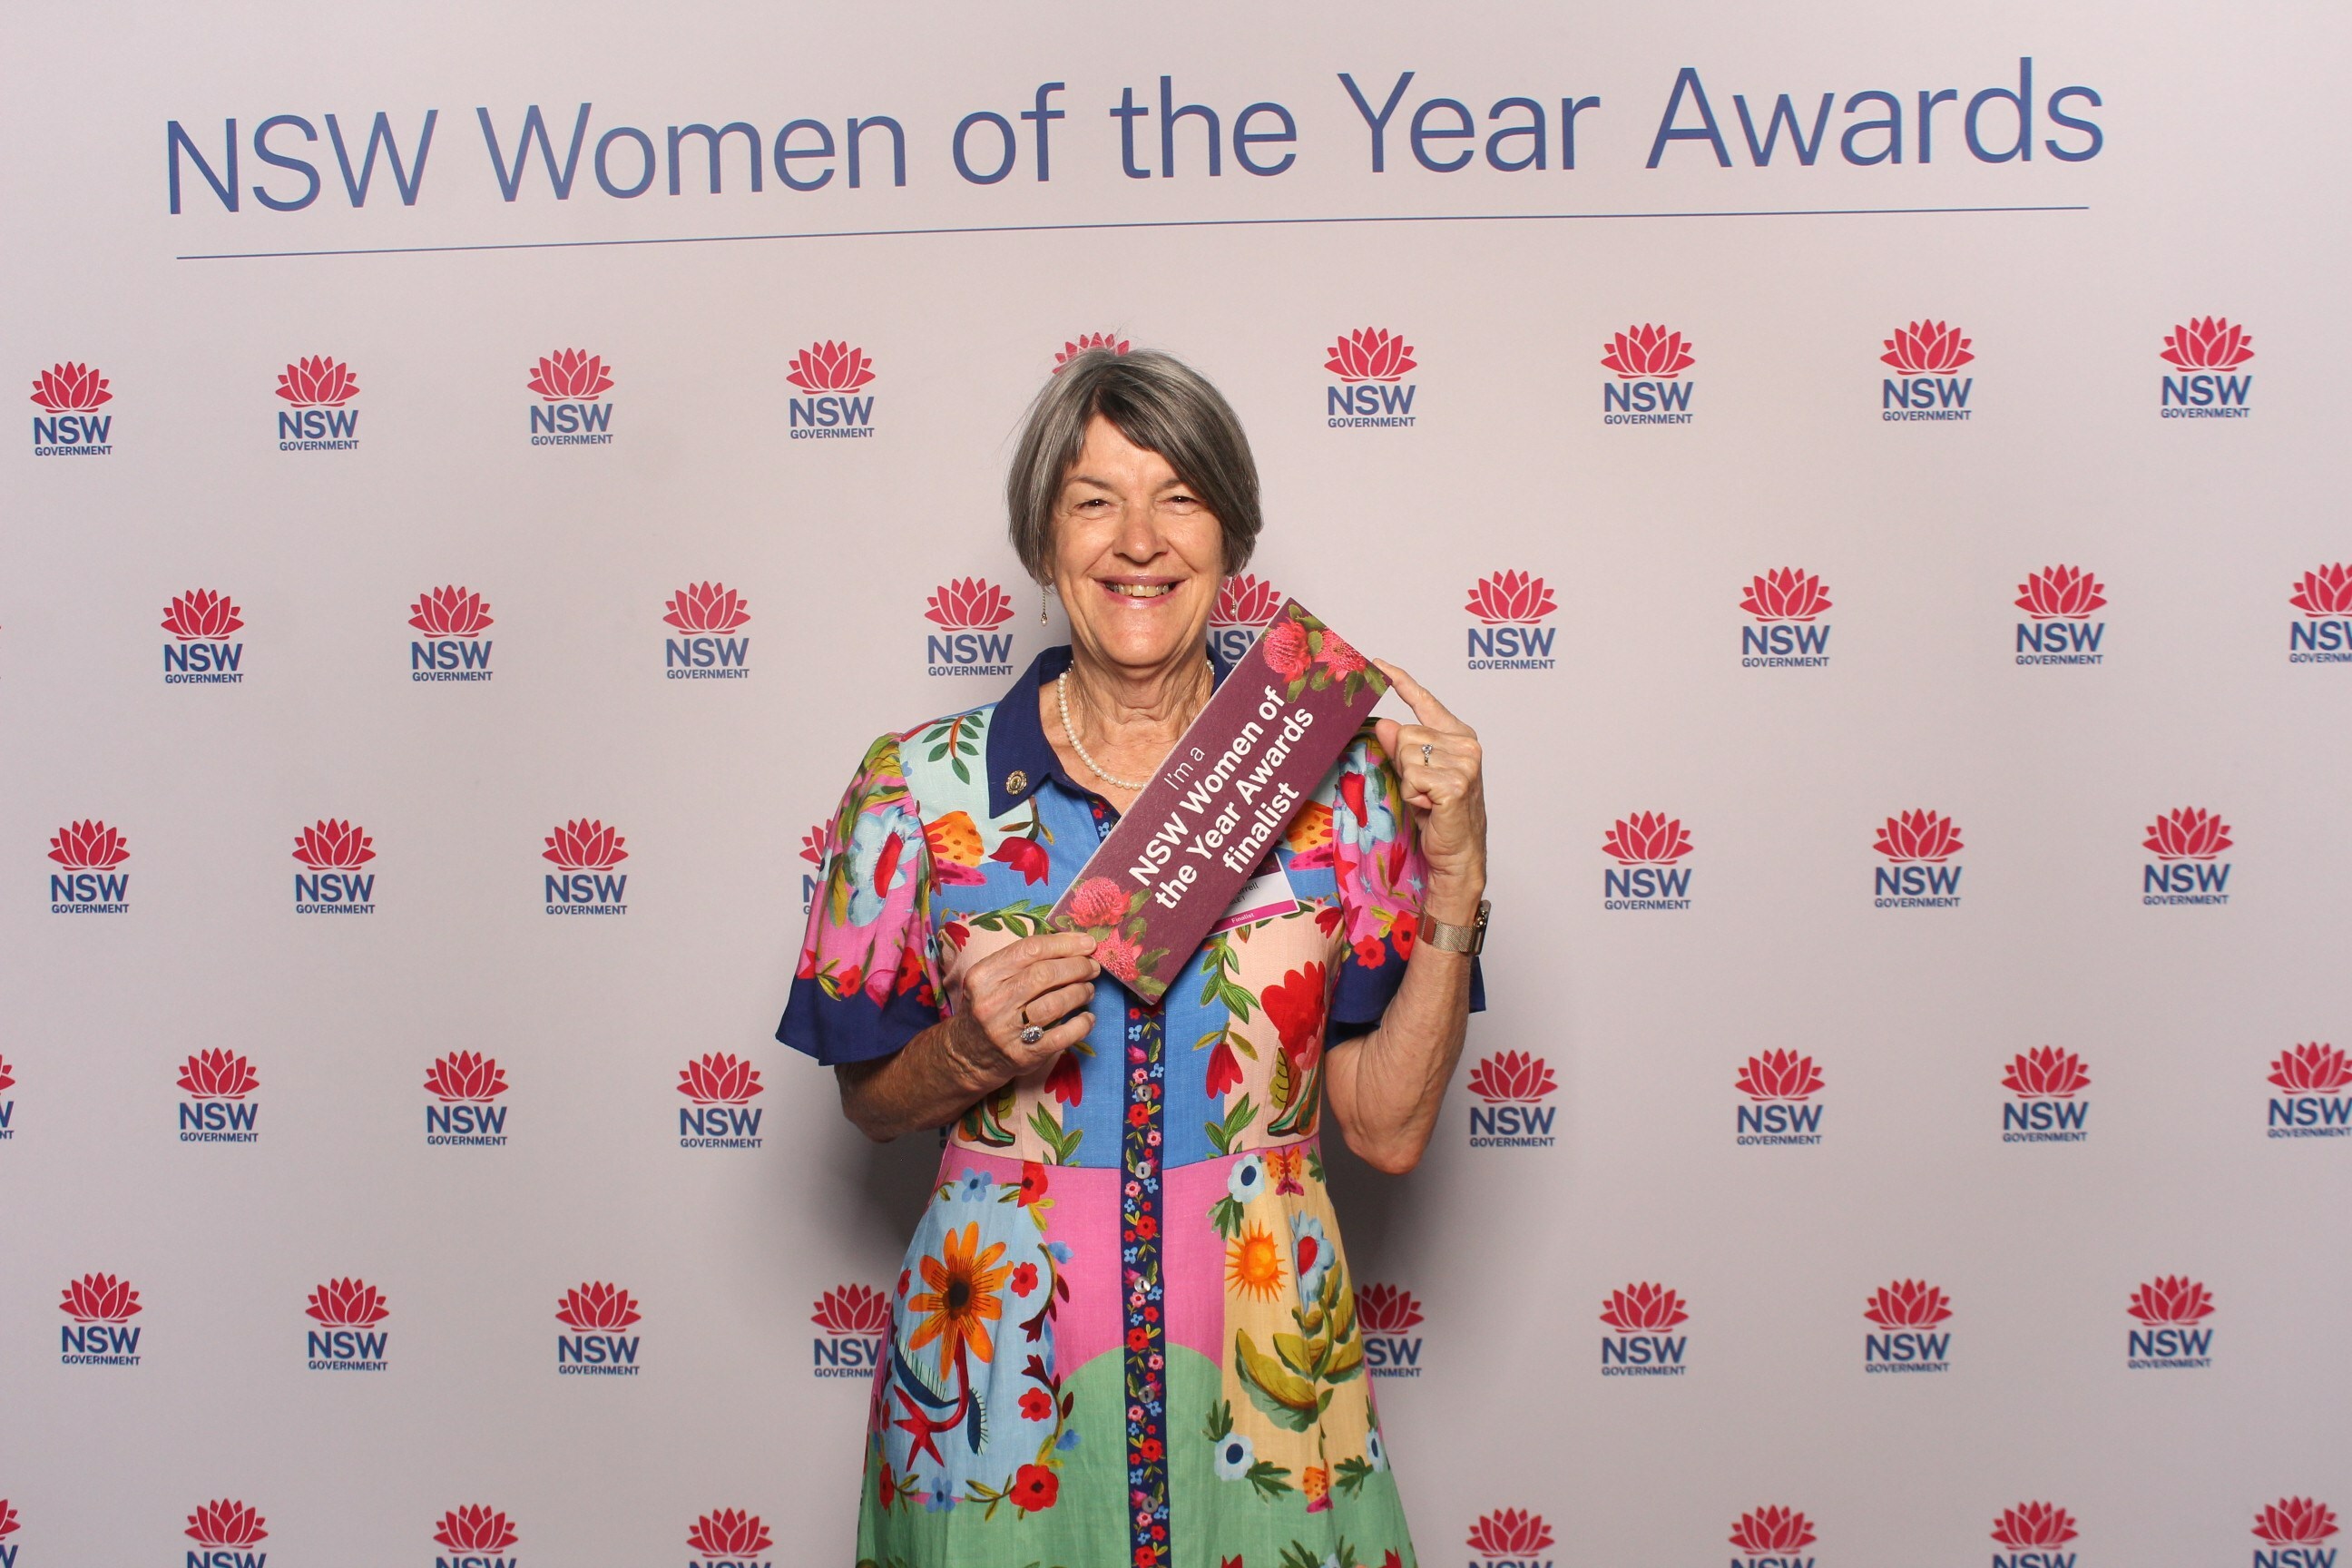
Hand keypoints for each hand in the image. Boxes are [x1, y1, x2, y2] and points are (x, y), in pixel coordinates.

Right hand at [944, 930, 1099, 1087]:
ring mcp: (1006, 1031)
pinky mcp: (1023, 1055)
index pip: (1030, 949)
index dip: (1064, 943)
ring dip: (1080, 993)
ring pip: (1055, 1003)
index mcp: (983, 975)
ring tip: (1088, 990)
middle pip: (1045, 974)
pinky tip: (1088, 1018)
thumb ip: (1024, 962)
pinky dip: (1081, 1024)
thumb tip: (1073, 944)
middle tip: (1092, 967)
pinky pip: (1061, 1036)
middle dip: (1077, 967)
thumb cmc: (989, 1008)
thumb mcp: (991, 980)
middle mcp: (992, 1001)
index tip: (1087, 943)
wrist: (967, 1055)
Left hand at [1371, 659, 1486, 922]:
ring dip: (1409, 783)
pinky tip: (1431, 807)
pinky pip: (1412, 777)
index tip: (1379, 664)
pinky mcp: (1456, 783)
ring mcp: (1465, 763)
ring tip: (1428, 799)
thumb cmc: (1439, 815)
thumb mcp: (1415, 775)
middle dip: (1404, 764)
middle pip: (1405, 734)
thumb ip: (1401, 747)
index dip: (1401, 681)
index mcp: (1459, 736)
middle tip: (1422, 789)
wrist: (1458, 852)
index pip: (1426, 701)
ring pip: (1405, 756)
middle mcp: (1466, 744)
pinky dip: (1415, 796)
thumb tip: (1385, 723)